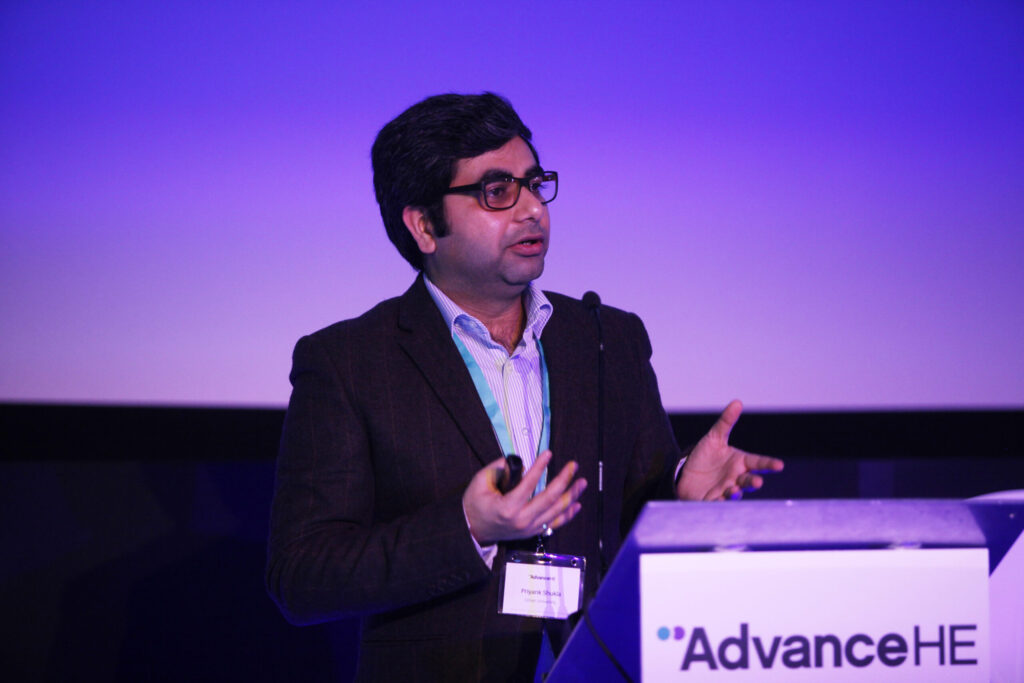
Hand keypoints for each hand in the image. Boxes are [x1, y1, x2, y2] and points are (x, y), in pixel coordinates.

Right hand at [463, 450, 587, 545]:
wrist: (473, 530)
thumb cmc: (475, 504)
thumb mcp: (480, 482)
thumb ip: (499, 468)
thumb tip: (521, 463)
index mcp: (508, 507)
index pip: (529, 484)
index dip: (540, 467)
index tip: (548, 453)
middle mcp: (522, 520)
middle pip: (550, 498)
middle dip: (564, 479)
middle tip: (574, 465)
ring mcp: (530, 528)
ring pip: (557, 511)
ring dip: (572, 495)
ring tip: (582, 482)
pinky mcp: (533, 532)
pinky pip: (555, 523)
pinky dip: (568, 514)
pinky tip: (577, 504)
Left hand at [676, 399, 783, 500]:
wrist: (685, 473)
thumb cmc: (705, 457)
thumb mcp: (713, 438)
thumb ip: (725, 422)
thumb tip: (737, 402)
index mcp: (740, 462)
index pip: (758, 462)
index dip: (769, 464)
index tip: (779, 465)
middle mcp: (736, 478)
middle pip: (748, 480)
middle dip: (753, 481)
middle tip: (757, 481)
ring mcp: (724, 490)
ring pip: (734, 494)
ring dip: (735, 493)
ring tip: (733, 489)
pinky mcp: (710, 500)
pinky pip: (716, 503)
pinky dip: (719, 503)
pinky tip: (718, 500)